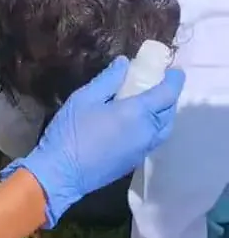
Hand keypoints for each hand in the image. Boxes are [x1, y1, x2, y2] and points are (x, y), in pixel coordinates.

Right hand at [1, 57, 184, 227]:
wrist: (62, 173)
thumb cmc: (71, 132)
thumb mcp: (85, 98)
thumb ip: (108, 79)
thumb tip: (125, 63)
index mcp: (137, 113)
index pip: (167, 94)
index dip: (174, 80)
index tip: (175, 70)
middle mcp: (147, 132)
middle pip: (169, 113)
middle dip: (169, 97)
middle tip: (159, 84)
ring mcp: (142, 150)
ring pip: (163, 130)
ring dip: (162, 114)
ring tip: (150, 103)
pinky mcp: (134, 162)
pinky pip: (152, 140)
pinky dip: (153, 128)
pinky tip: (137, 123)